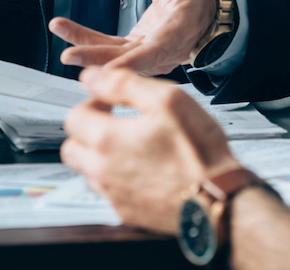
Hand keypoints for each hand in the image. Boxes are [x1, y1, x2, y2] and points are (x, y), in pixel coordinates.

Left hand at [49, 0, 216, 74]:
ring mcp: (146, 52)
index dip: (132, 62)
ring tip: (61, 44)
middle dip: (97, 59)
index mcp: (180, 32)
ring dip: (85, 51)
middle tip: (69, 55)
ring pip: (113, 55)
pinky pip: (106, 46)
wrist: (198, 8)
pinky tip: (63, 29)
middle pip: (128, 59)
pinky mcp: (133, 49)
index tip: (108, 70)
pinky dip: (84, 40)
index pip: (156, 51)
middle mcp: (163, 50)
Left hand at [61, 66, 236, 232]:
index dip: (92, 103)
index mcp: (106, 140)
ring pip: (88, 171)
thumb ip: (124, 84)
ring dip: (100, 155)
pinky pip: (108, 191)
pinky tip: (143, 168)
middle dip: (88, 131)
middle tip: (114, 122)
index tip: (111, 102)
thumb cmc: (198, 152)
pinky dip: (117, 177)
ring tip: (131, 145)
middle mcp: (102, 171)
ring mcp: (113, 195)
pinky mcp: (126, 212)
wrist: (217, 199)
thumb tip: (93, 77)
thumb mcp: (167, 100)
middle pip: (72, 147)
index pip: (73, 117)